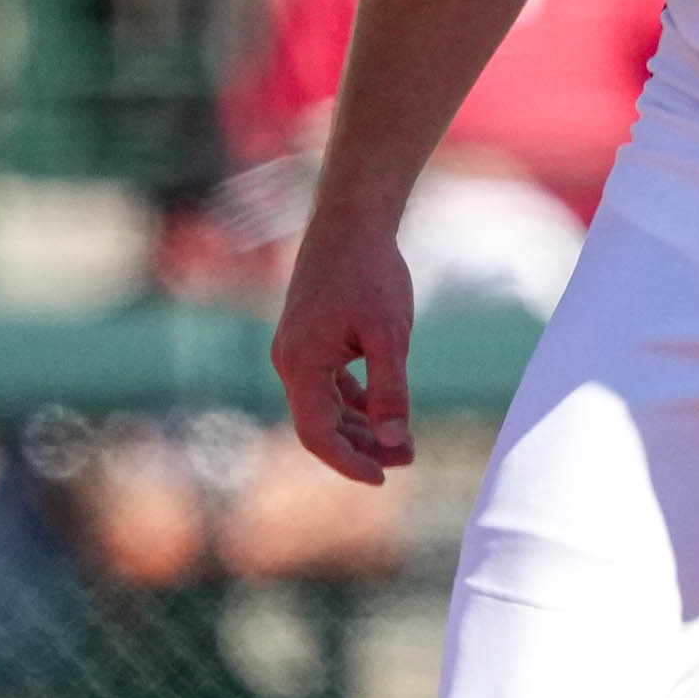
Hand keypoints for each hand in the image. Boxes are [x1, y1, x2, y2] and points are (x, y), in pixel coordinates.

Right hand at [270, 206, 415, 482]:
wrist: (352, 219)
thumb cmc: (371, 273)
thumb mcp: (390, 335)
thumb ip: (391, 391)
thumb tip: (394, 443)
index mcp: (301, 363)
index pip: (317, 434)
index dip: (349, 463)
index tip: (384, 478)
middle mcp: (290, 361)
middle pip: (320, 425)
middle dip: (362, 448)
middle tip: (408, 457)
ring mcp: (297, 350)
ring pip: (325, 407)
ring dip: (360, 428)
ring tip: (403, 441)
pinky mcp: (309, 339)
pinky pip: (328, 386)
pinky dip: (355, 403)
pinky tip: (384, 411)